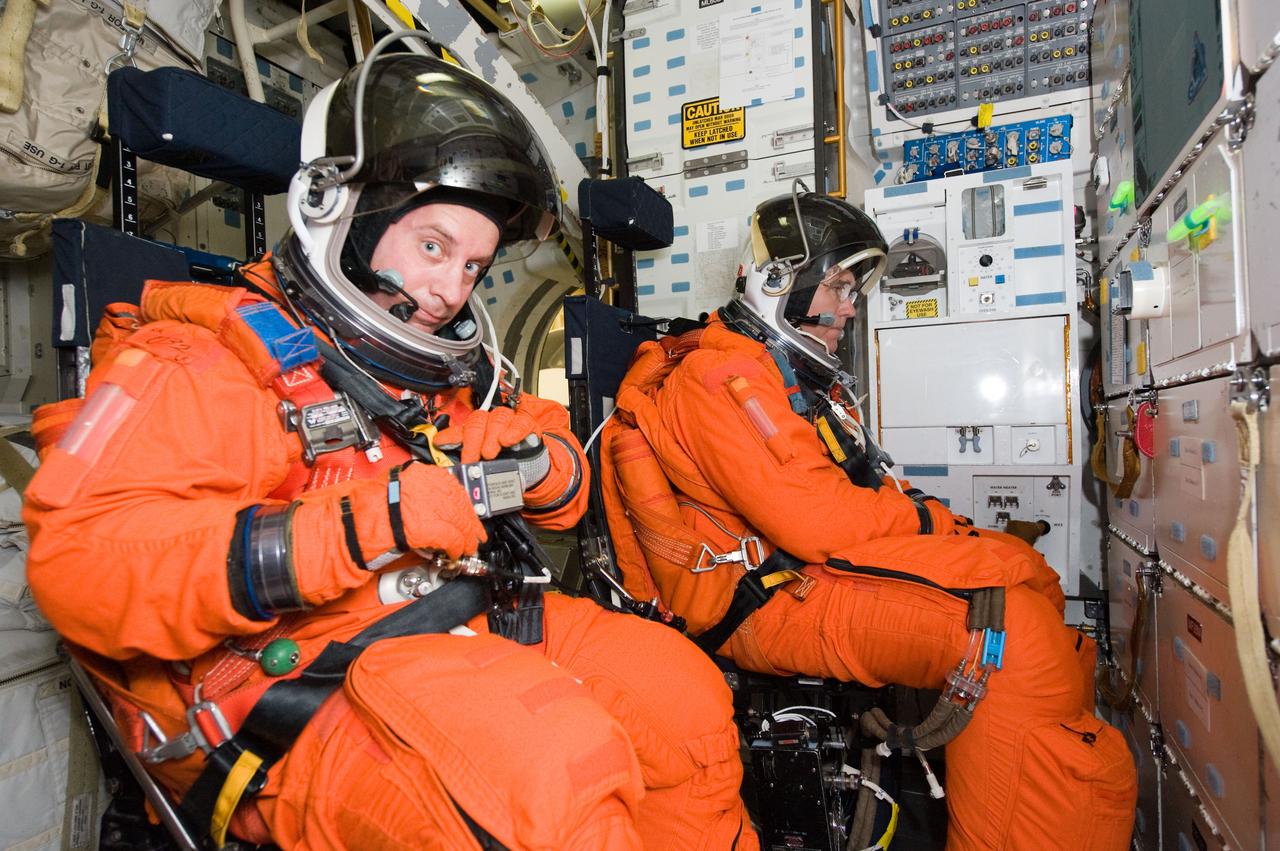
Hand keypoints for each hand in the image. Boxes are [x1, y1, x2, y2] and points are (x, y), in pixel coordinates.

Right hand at [333, 462, 484, 562]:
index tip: (468, 513)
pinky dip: (456, 548)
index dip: (463, 504)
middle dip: (469, 522)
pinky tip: (455, 554)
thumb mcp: (393, 489)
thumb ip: (417, 493)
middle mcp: (427, 486)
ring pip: (460, 521)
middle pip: (459, 504)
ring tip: (466, 547)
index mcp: (419, 474)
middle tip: (474, 534)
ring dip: (465, 537)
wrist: (350, 525)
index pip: (453, 487)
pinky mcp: (428, 527)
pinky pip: (452, 538)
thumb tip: (435, 506)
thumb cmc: (363, 510)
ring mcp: (428, 506)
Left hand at [434, 406, 542, 464]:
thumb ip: (465, 459)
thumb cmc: (504, 463)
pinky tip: (508, 440)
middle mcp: (491, 420)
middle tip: (471, 458)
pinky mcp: (527, 423)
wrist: (529, 469)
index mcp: (477, 428)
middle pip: (478, 421)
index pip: (460, 428)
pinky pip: (520, 422)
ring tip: (489, 453)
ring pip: (497, 418)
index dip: (450, 435)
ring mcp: (509, 420)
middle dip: (472, 441)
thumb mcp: (482, 463)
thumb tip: (446, 462)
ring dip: (491, 436)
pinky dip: (513, 431)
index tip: (440, 444)